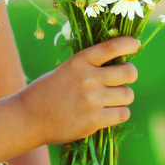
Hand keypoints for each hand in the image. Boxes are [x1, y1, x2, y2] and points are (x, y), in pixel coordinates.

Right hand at [18, 35, 139, 144]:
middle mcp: (88, 78)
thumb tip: (120, 62)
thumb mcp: (66, 69)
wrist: (29, 117)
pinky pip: (123, 113)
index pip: (112, 47)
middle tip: (122, 80)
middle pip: (129, 72)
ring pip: (128, 95)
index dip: (129, 44)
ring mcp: (92, 100)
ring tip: (111, 100)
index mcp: (79, 61)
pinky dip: (119, 113)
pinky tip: (109, 113)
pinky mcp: (94, 120)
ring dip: (123, 97)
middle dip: (129, 75)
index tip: (135, 45)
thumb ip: (90, 66)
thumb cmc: (48, 91)